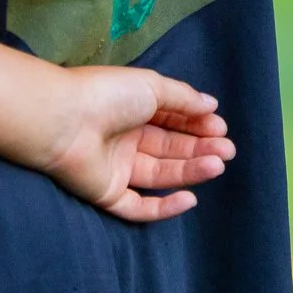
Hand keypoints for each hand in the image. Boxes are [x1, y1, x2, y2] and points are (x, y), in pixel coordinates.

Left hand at [38, 67, 234, 223]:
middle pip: (170, 148)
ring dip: (191, 170)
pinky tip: (190, 198)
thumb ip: (183, 99)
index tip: (220, 126)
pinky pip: (139, 207)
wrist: (63, 121)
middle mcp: (126, 139)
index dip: (197, 124)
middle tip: (228, 150)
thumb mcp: (152, 86)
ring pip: (160, 175)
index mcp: (133, 110)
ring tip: (218, 164)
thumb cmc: (107, 95)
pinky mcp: (108, 195)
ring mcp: (117, 169)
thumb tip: (212, 106)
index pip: (172, 120)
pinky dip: (165, 206)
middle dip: (200, 148)